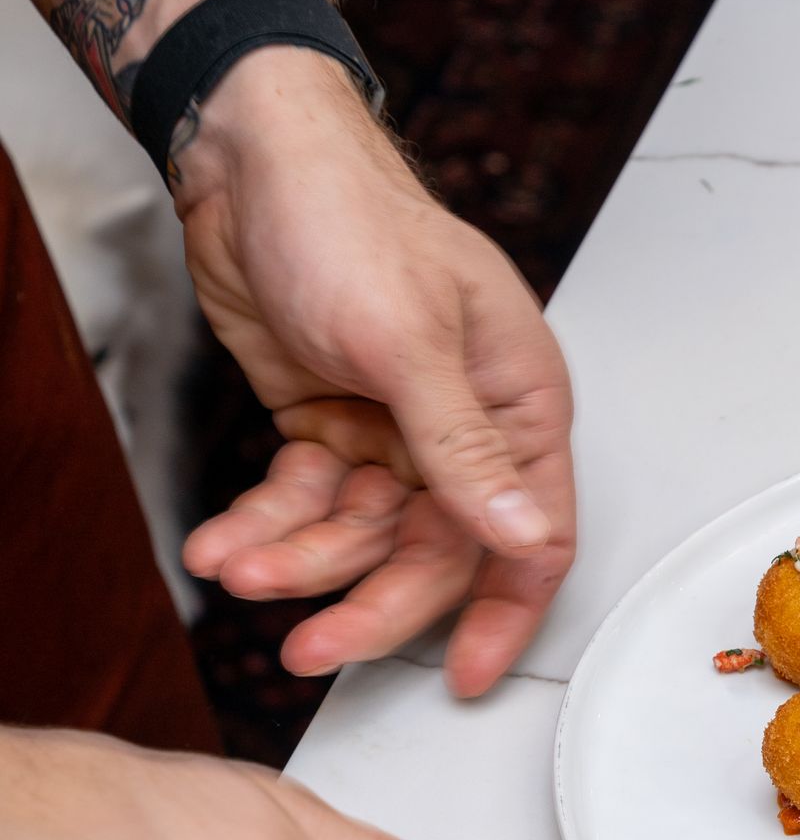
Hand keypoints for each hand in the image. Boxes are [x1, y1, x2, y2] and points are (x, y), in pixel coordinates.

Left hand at [174, 48, 575, 696]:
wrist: (248, 166)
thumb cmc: (352, 222)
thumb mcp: (412, 341)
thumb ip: (468, 449)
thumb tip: (524, 534)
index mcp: (518, 404)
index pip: (533, 534)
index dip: (503, 611)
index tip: (465, 673)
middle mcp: (464, 428)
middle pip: (432, 553)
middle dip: (367, 599)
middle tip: (310, 644)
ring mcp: (396, 432)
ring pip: (360, 536)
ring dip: (298, 559)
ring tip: (238, 565)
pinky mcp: (333, 428)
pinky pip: (307, 503)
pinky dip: (267, 524)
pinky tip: (225, 538)